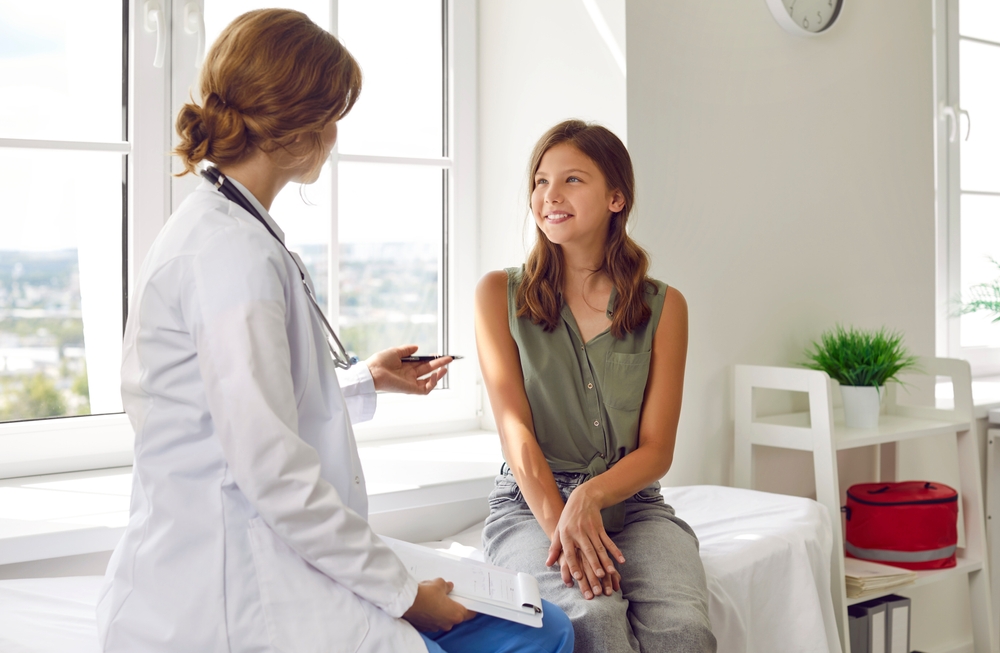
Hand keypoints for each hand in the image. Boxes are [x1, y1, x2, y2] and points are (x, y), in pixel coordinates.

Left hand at [366, 345, 450, 393]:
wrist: (372, 372)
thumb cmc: (380, 362)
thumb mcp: (395, 352)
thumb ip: (406, 350)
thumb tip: (417, 347)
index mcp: (405, 367)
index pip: (422, 363)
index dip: (431, 359)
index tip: (439, 354)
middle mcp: (409, 375)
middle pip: (428, 370)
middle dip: (439, 364)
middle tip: (449, 358)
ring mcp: (410, 383)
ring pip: (429, 381)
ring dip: (438, 374)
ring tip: (446, 367)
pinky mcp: (411, 389)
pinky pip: (425, 389)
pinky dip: (432, 383)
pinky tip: (435, 374)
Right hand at [402, 578, 475, 632]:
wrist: (407, 602)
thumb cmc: (426, 594)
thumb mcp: (440, 584)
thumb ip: (447, 586)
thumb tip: (448, 587)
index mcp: (456, 614)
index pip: (470, 613)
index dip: (471, 606)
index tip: (472, 602)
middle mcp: (447, 624)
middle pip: (456, 615)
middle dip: (453, 606)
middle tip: (450, 596)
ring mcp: (436, 627)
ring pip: (443, 618)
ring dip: (442, 610)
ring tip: (436, 598)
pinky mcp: (425, 627)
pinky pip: (432, 620)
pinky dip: (432, 614)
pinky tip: (427, 604)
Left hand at [546, 483, 624, 599]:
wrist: (583, 499)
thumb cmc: (568, 518)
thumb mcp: (558, 530)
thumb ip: (554, 548)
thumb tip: (548, 564)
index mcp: (566, 535)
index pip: (569, 552)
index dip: (573, 564)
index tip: (578, 577)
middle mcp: (579, 533)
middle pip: (588, 551)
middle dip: (594, 564)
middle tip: (599, 577)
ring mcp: (591, 530)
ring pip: (600, 548)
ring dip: (606, 560)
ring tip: (611, 573)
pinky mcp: (600, 528)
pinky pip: (608, 541)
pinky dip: (615, 551)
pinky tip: (621, 560)